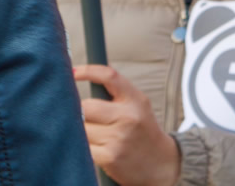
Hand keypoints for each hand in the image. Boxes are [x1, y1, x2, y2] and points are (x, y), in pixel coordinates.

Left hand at [75, 64, 181, 185]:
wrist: (160, 164)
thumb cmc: (142, 131)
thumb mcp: (137, 105)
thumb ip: (115, 93)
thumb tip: (81, 77)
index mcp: (136, 100)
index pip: (109, 76)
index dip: (88, 71)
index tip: (73, 72)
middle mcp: (129, 117)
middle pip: (86, 106)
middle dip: (82, 112)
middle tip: (89, 118)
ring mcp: (119, 138)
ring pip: (82, 128)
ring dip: (83, 131)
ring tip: (97, 136)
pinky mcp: (109, 157)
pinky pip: (84, 146)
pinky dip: (86, 147)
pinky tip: (98, 148)